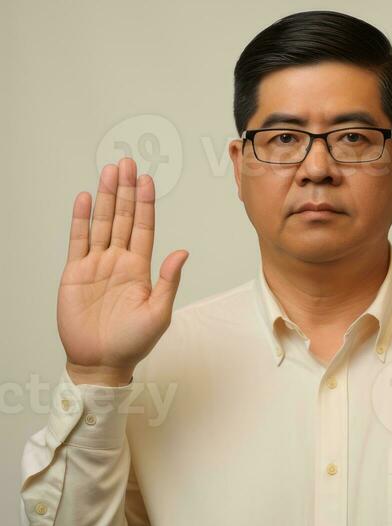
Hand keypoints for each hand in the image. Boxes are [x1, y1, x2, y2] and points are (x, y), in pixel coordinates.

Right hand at [58, 157, 188, 382]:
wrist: (101, 362)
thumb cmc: (133, 343)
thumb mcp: (158, 314)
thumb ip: (168, 281)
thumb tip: (182, 253)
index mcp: (140, 269)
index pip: (143, 228)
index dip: (145, 204)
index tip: (147, 180)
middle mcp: (118, 262)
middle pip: (122, 218)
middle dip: (125, 191)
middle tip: (127, 163)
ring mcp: (96, 265)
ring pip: (101, 223)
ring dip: (105, 197)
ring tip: (109, 172)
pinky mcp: (75, 273)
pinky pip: (78, 240)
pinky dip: (81, 219)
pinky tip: (85, 198)